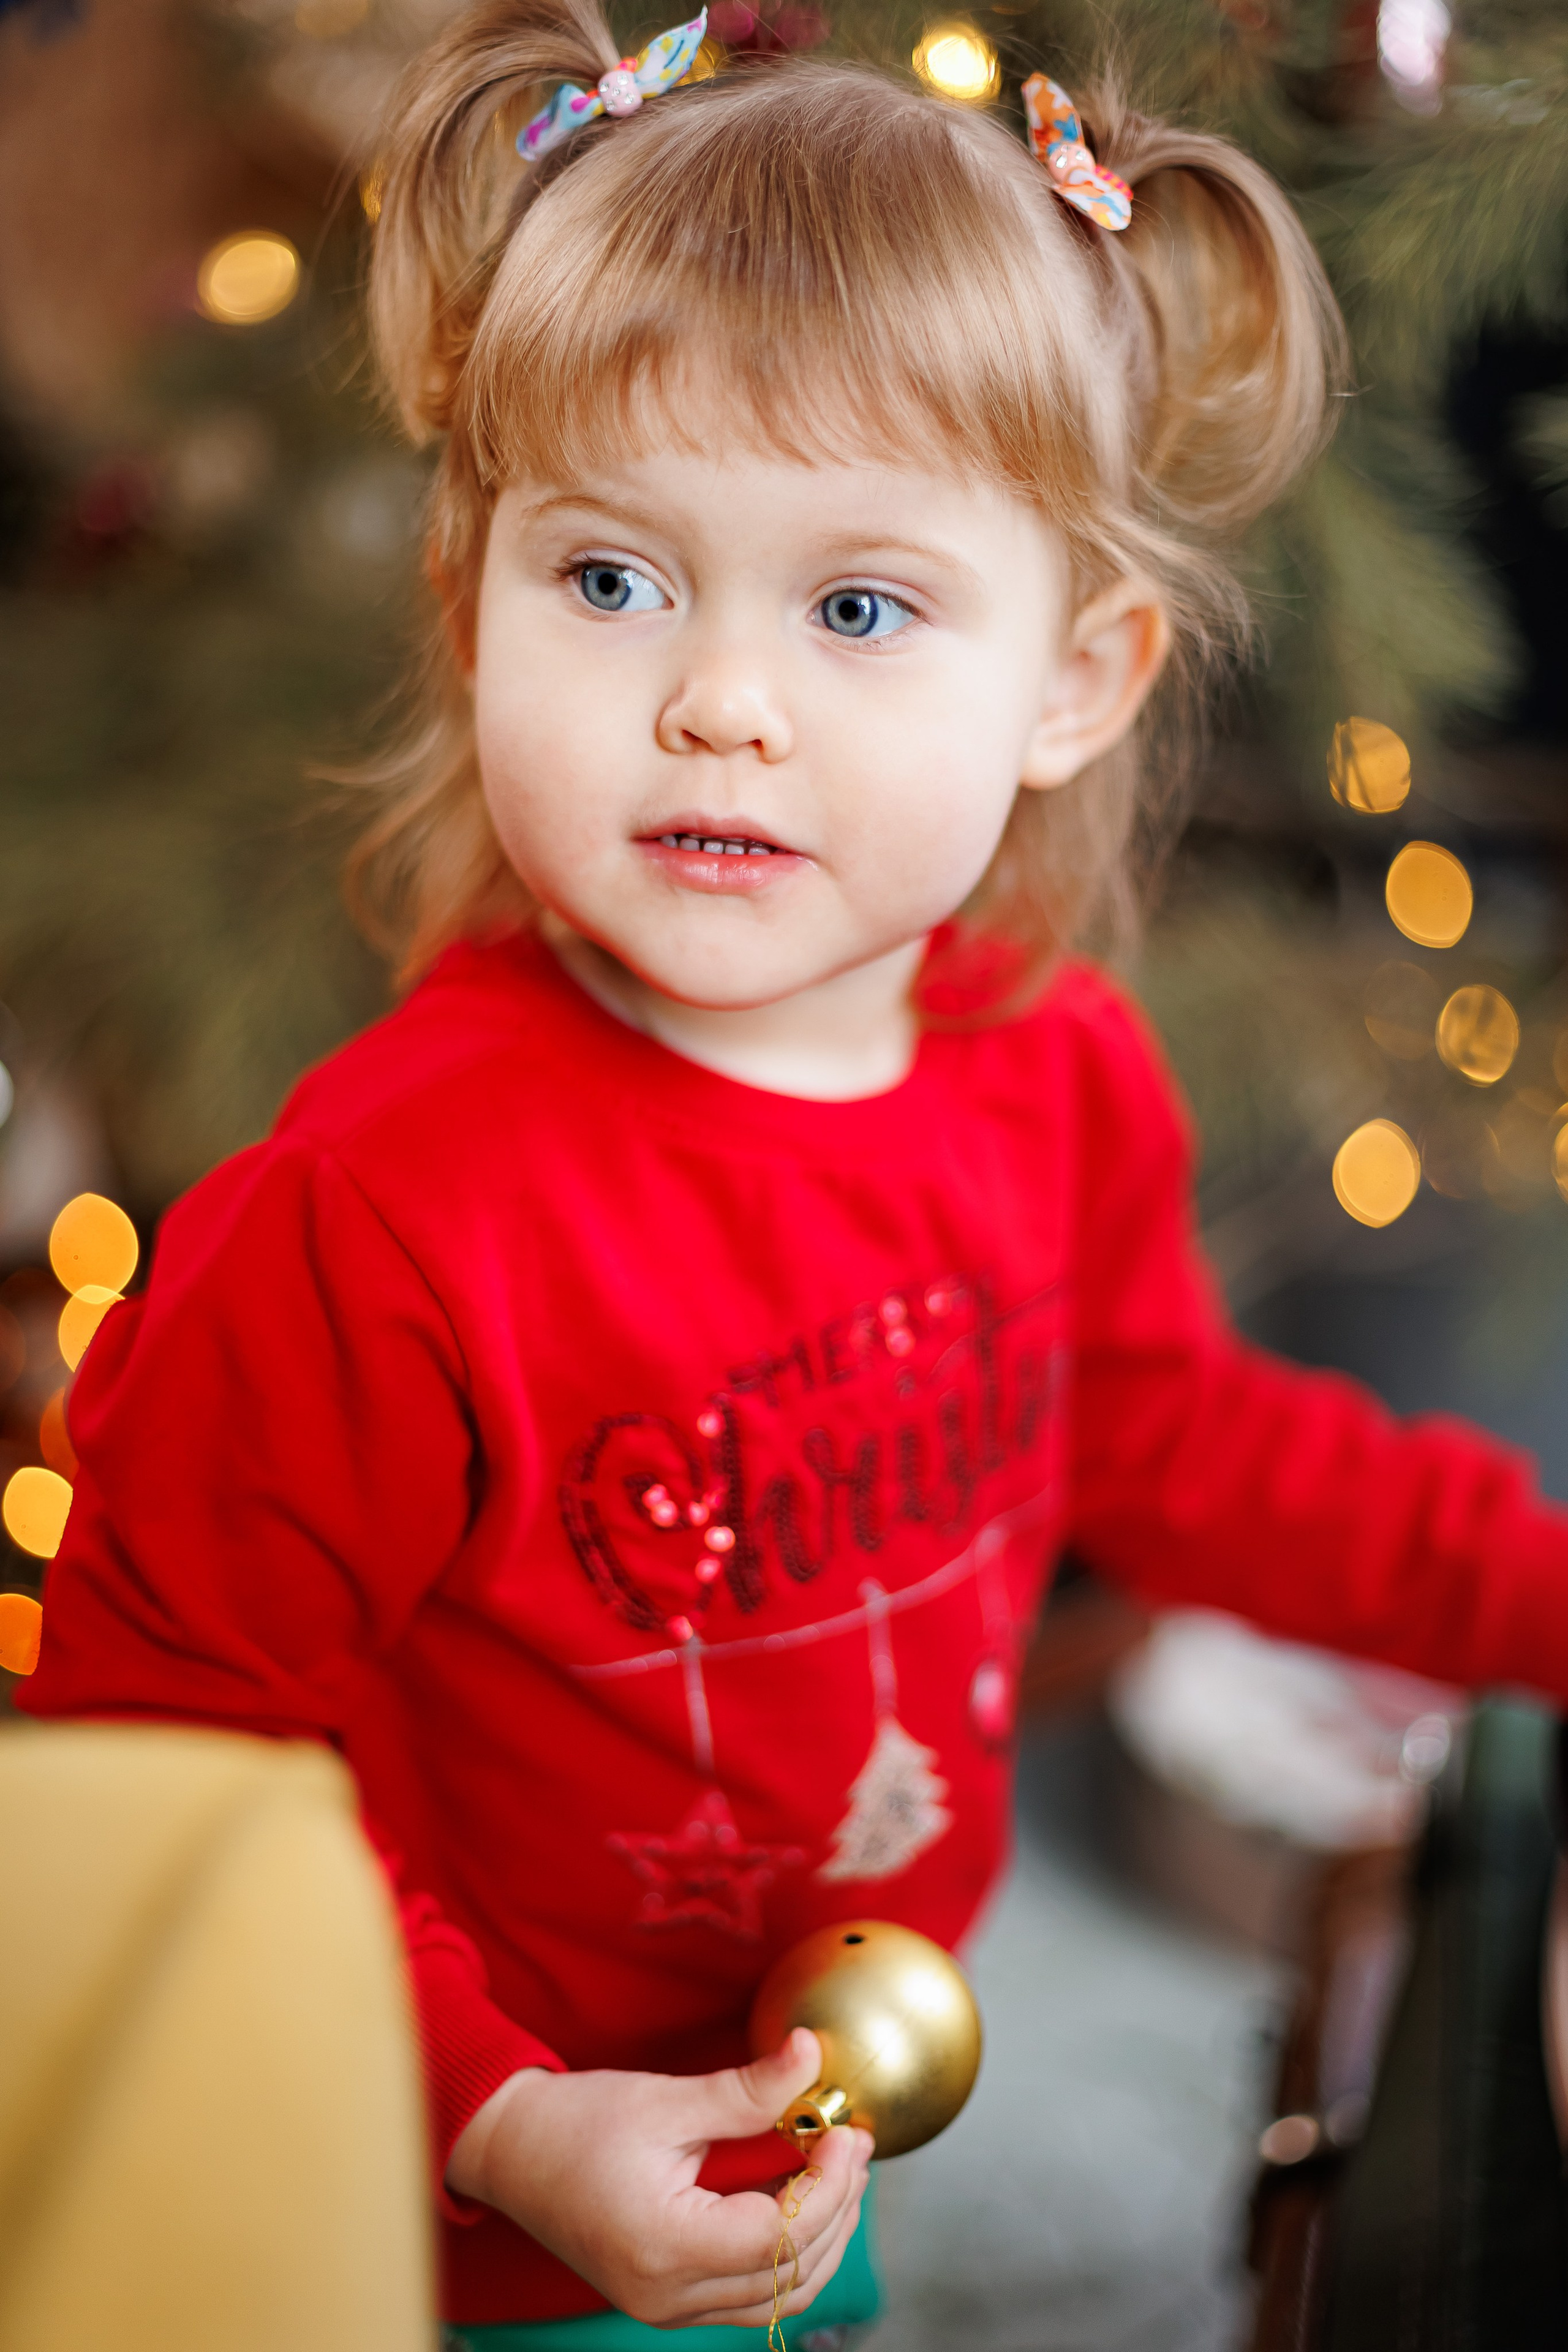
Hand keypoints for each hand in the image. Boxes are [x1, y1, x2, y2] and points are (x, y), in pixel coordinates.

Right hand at [446, 2029, 872, 2327]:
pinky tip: (800, 2200)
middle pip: (789, 2274)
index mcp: (666, 2246)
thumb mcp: (666, 2099)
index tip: (845, 2129)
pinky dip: (788, 2254)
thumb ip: (746, 2088)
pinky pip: (750, 2295)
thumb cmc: (577, 2122)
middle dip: (837, 2207)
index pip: (781, 2236)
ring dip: (821, 2236)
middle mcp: (668, 2296)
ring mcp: (666, 2308)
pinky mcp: (666, 2300)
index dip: (828, 2184)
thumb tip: (810, 2052)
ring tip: (838, 2168)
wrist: (511, 2153)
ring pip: (777, 2296)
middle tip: (853, 2141)